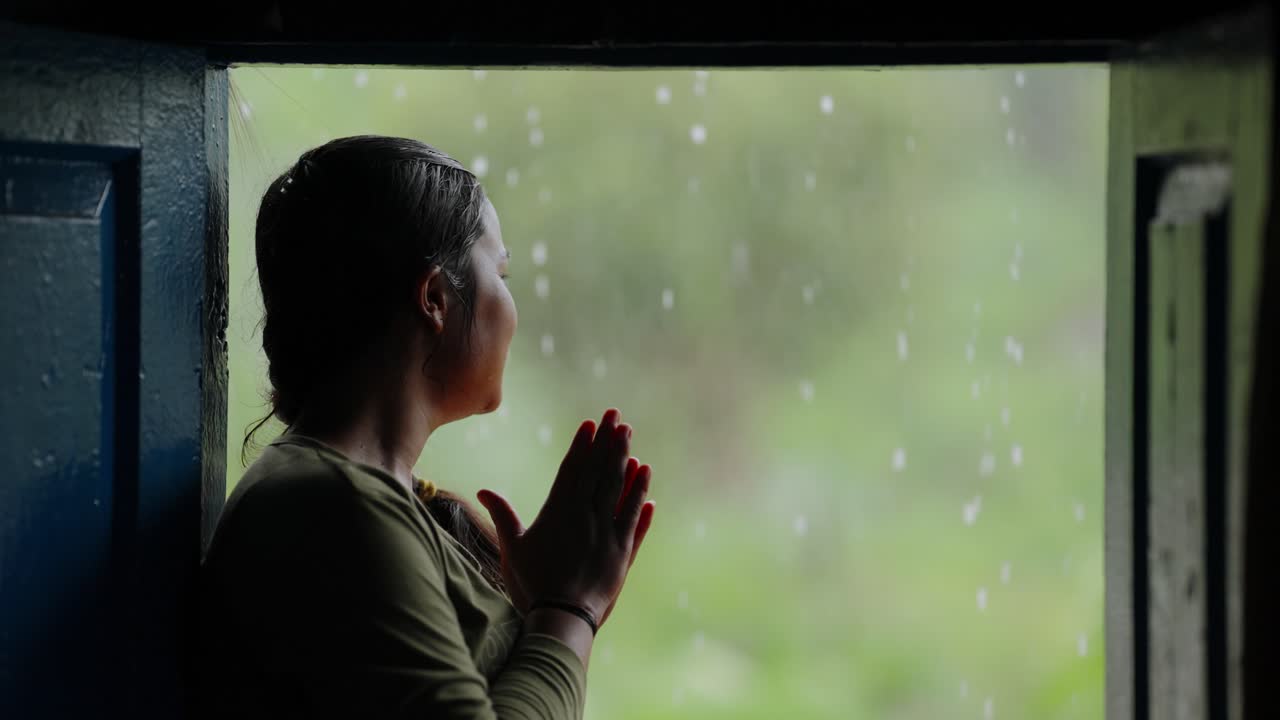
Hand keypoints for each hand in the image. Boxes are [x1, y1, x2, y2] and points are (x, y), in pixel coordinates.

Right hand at [477, 409, 654, 626]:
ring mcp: (608, 532)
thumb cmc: (532, 585)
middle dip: (608, 441)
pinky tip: (646, 478)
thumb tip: (483, 490)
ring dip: (626, 459)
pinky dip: (641, 496)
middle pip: (600, 471)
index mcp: (558, 512)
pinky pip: (634, 517)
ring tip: (629, 436)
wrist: (562, 619)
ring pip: (619, 488)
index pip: (573, 470)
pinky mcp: (623, 551)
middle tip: (617, 417)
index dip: (582, 445)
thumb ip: (501, 516)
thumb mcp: (511, 549)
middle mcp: (586, 516)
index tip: (590, 424)